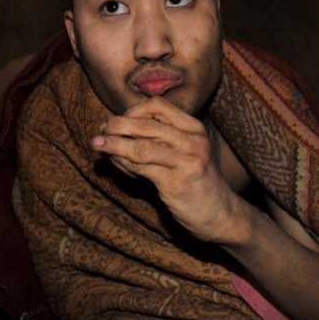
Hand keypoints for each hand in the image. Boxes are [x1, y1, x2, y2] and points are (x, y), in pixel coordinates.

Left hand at [91, 97, 249, 243]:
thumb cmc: (194, 181)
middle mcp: (192, 140)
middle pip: (145, 123)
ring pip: (140, 146)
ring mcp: (186, 161)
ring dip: (114, 145)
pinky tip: (115, 164)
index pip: (157, 105)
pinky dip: (123, 165)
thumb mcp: (182, 153)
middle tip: (100, 132)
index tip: (118, 121)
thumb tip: (113, 128)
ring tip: (97, 145)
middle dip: (117, 126)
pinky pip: (141, 169)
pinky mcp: (177, 183)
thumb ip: (156, 139)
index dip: (132, 111)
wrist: (220, 214)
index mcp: (193, 127)